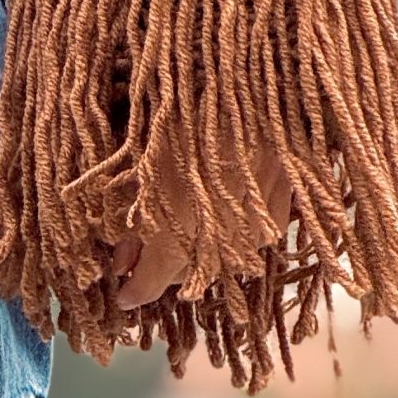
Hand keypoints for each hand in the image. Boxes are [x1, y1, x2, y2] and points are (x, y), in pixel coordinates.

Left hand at [108, 137, 294, 310]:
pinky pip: (244, 238)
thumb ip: (132, 219)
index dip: (133, 291)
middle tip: (139, 244)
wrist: (255, 104)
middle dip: (159, 263)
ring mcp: (254, 239)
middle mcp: (219, 254)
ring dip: (194, 248)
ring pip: (217, 259)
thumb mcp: (146, 169)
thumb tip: (118, 257)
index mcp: (179, 244)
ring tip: (175, 221)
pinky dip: (224, 232)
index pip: (150, 286)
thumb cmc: (187, 126)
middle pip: (184, 274)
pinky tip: (211, 208)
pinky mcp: (278, 218)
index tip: (122, 294)